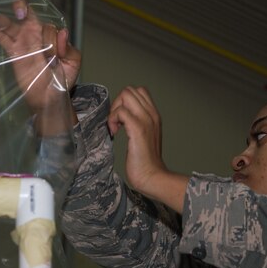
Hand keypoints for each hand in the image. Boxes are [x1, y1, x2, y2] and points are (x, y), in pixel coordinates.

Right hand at [0, 0, 80, 113]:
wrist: (51, 97)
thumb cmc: (63, 78)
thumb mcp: (73, 62)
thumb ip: (69, 48)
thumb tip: (62, 33)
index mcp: (51, 35)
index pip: (47, 25)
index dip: (48, 32)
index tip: (48, 39)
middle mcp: (36, 36)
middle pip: (25, 16)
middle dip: (20, 8)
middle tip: (18, 9)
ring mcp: (23, 43)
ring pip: (10, 26)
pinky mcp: (14, 53)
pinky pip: (3, 39)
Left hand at [108, 86, 188, 212]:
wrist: (152, 177)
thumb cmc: (145, 162)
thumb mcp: (143, 137)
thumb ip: (137, 124)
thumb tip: (121, 118)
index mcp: (154, 115)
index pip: (139, 91)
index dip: (124, 101)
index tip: (120, 120)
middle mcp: (151, 114)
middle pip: (130, 90)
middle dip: (117, 103)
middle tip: (115, 122)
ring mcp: (145, 120)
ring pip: (125, 95)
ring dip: (114, 110)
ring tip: (115, 127)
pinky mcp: (138, 129)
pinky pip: (121, 112)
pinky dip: (112, 120)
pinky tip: (114, 134)